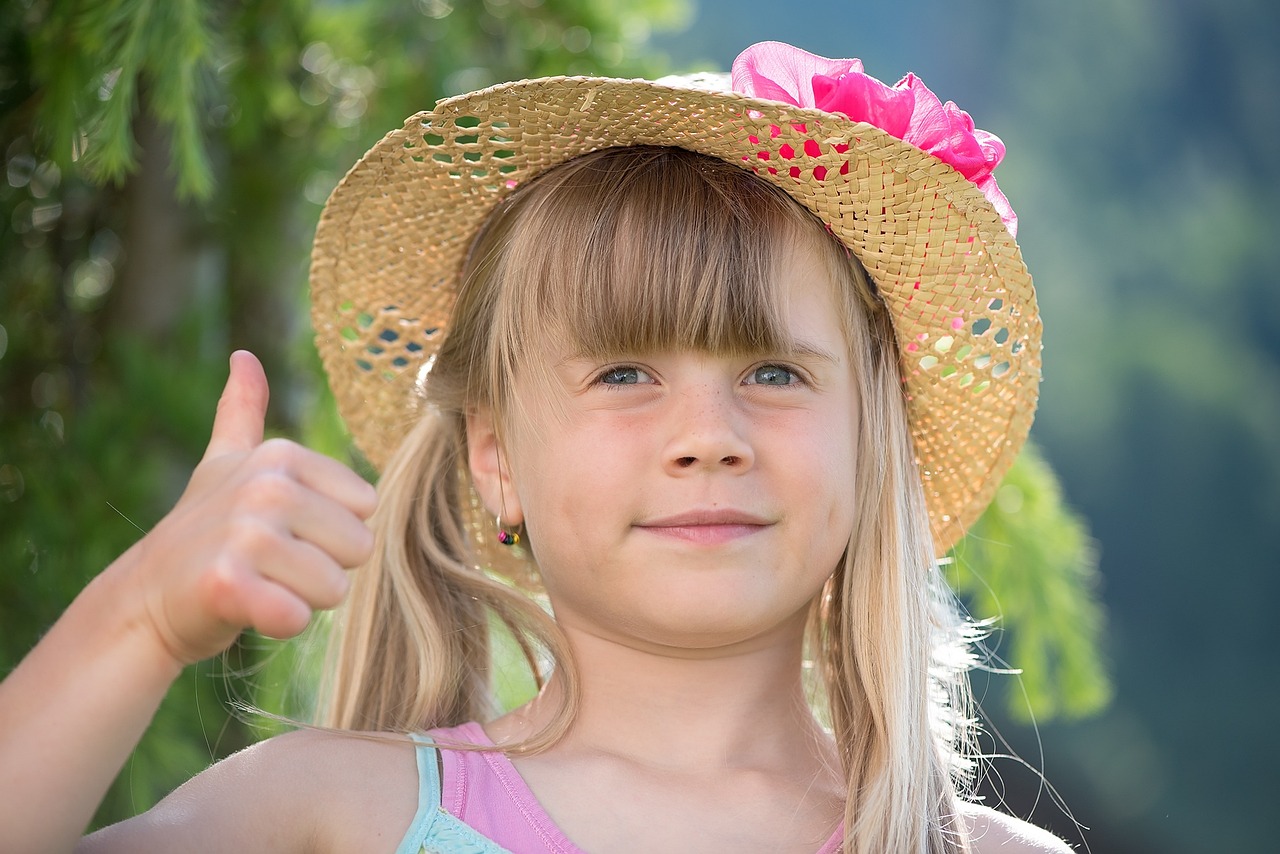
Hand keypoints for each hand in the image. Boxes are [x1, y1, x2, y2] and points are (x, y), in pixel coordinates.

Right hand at [125, 351, 376, 666]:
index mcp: (283, 456)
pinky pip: (296, 617)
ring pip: (334, 588)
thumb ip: (242, 411)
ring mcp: (245, 532)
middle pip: (359, 549)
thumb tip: (243, 355)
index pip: (366, 508)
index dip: (331, 532)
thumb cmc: (201, 534)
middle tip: (269, 566)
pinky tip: (246, 610)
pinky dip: (278, 624)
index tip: (283, 533)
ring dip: (299, 598)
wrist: (144, 600)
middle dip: (321, 569)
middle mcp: (267, 486)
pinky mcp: (227, 584)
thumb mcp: (225, 464)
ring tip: (257, 585)